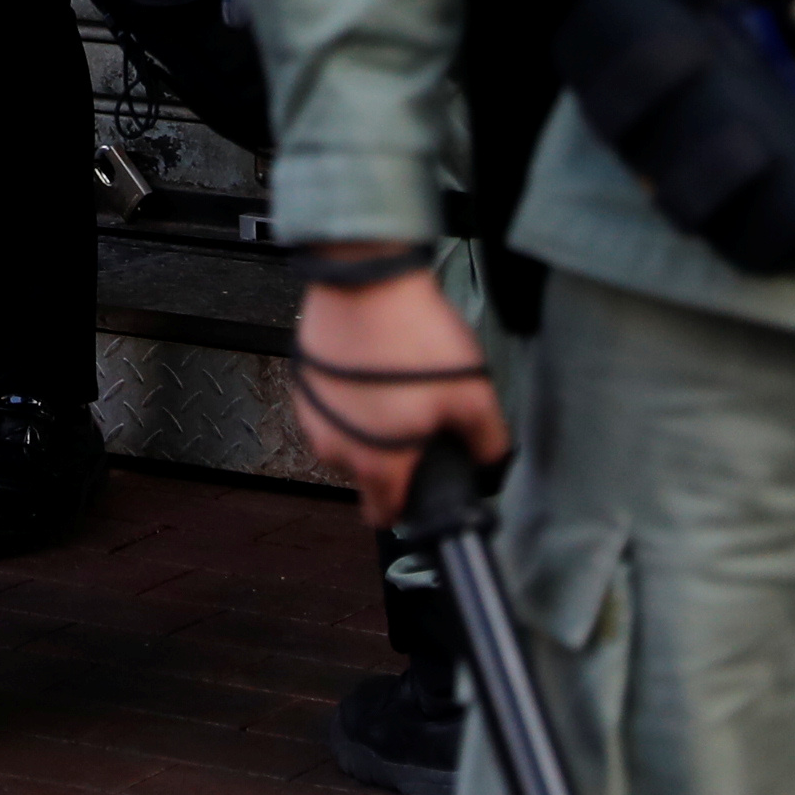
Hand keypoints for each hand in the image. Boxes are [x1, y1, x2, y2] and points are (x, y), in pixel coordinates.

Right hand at [292, 259, 504, 523]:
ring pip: (345, 439)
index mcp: (376, 463)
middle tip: (419, 420)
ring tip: (395, 387)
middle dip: (391, 457)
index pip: (383, 516)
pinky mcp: (302, 381)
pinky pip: (329, 406)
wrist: (364, 278)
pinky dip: (348, 396)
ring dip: (366, 426)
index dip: (408, 509)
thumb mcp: (473, 392)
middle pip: (365, 475)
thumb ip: (486, 440)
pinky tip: (372, 368)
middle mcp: (335, 446)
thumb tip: (491, 460)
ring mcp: (312, 413)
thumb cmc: (412, 337)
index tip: (423, 487)